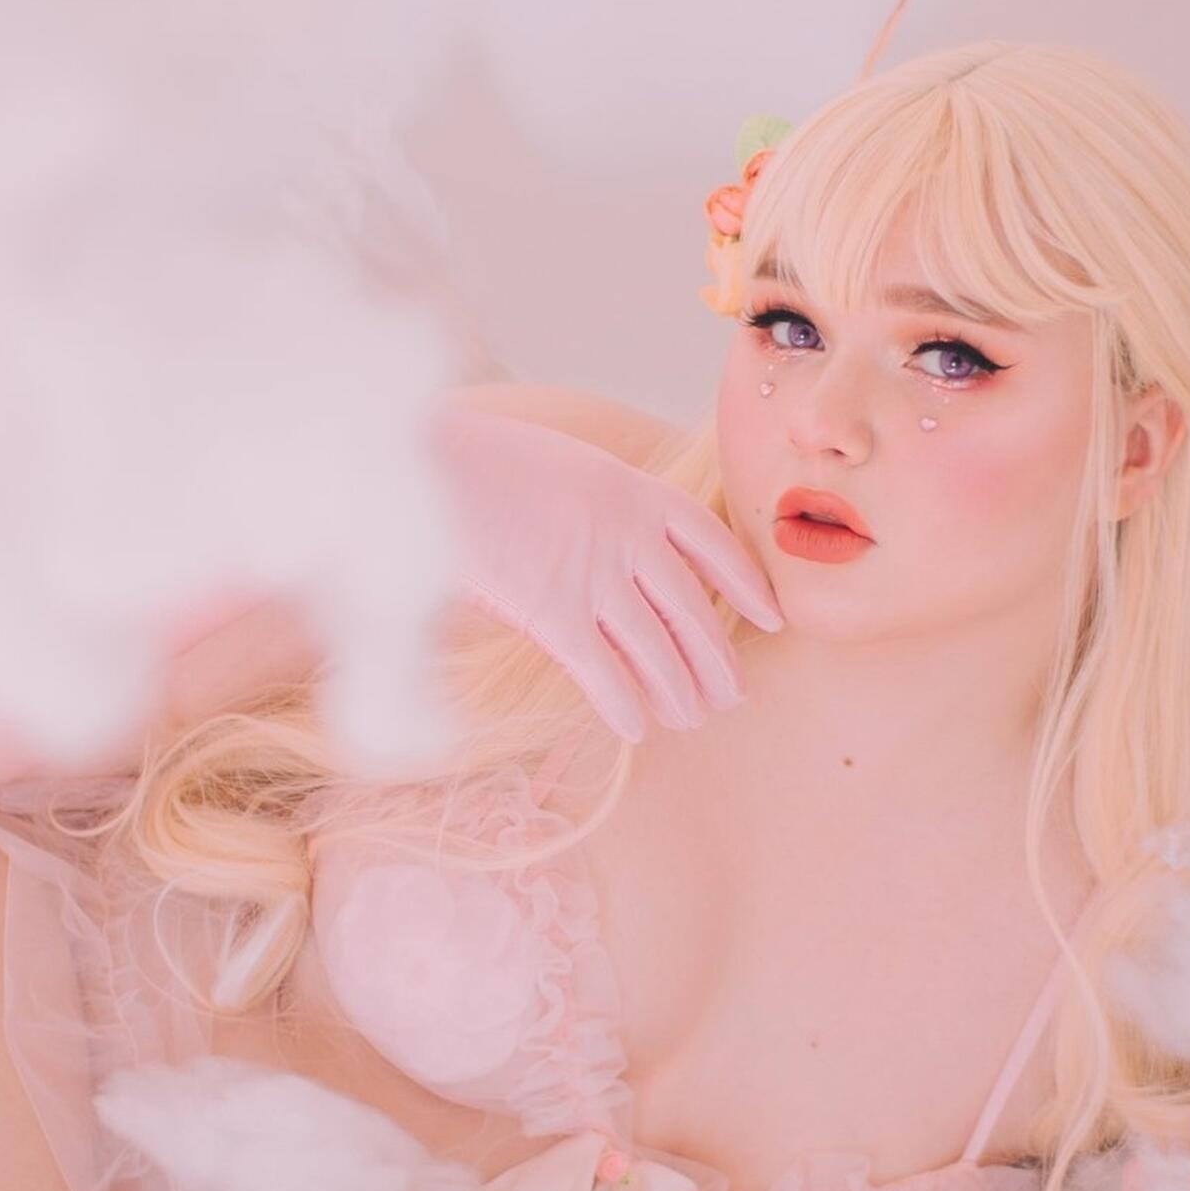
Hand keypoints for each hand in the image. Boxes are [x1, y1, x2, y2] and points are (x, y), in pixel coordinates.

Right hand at [431, 394, 783, 743]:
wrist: (418, 463)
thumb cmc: (480, 464)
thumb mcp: (565, 469)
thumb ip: (603, 512)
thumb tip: (624, 563)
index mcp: (635, 491)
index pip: (713, 543)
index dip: (747, 585)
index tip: (771, 617)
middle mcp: (627, 534)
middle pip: (693, 608)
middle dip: (717, 657)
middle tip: (732, 694)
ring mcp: (593, 573)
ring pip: (657, 648)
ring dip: (680, 691)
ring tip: (692, 718)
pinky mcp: (552, 610)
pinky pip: (603, 671)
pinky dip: (624, 703)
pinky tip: (635, 727)